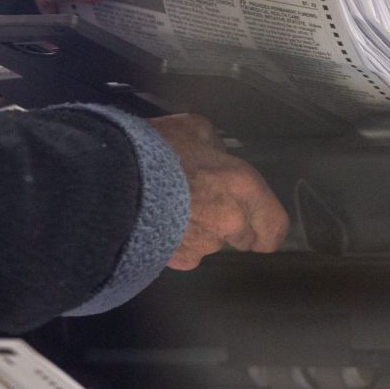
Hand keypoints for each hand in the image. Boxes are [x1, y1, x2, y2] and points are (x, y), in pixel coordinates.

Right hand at [148, 114, 290, 269]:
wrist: (115, 183)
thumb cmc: (157, 150)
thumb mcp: (193, 129)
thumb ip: (214, 148)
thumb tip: (216, 157)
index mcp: (241, 186)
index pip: (274, 224)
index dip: (269, 230)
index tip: (261, 230)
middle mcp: (229, 221)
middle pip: (243, 238)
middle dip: (230, 228)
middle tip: (205, 208)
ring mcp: (203, 244)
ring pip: (210, 244)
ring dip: (198, 233)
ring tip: (171, 211)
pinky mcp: (177, 259)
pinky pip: (184, 254)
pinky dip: (174, 243)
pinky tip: (156, 224)